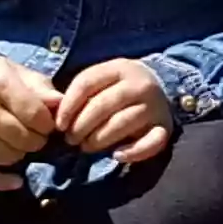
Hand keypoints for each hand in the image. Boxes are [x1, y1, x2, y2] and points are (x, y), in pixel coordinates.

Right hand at [0, 52, 59, 190]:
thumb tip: (61, 103)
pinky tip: (16, 181)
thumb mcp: (18, 72)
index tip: (47, 122)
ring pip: (6, 158)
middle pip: (22, 140)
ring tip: (19, 142)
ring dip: (19, 154)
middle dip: (36, 140)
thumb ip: (41, 88)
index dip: (48, 123)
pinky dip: (0, 182)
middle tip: (34, 133)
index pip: (35, 116)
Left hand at [55, 57, 174, 169]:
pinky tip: (117, 156)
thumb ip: (82, 91)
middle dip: (81, 126)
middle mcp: (140, 84)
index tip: (59, 125)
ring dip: (100, 139)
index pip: (87, 82)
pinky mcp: (165, 127)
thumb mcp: (103, 79)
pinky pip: (152, 143)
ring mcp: (155, 105)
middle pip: (103, 104)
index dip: (68, 105)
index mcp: (119, 67)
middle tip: (71, 140)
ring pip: (123, 123)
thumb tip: (56, 114)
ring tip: (87, 147)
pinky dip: (134, 152)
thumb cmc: (120, 87)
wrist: (162, 86)